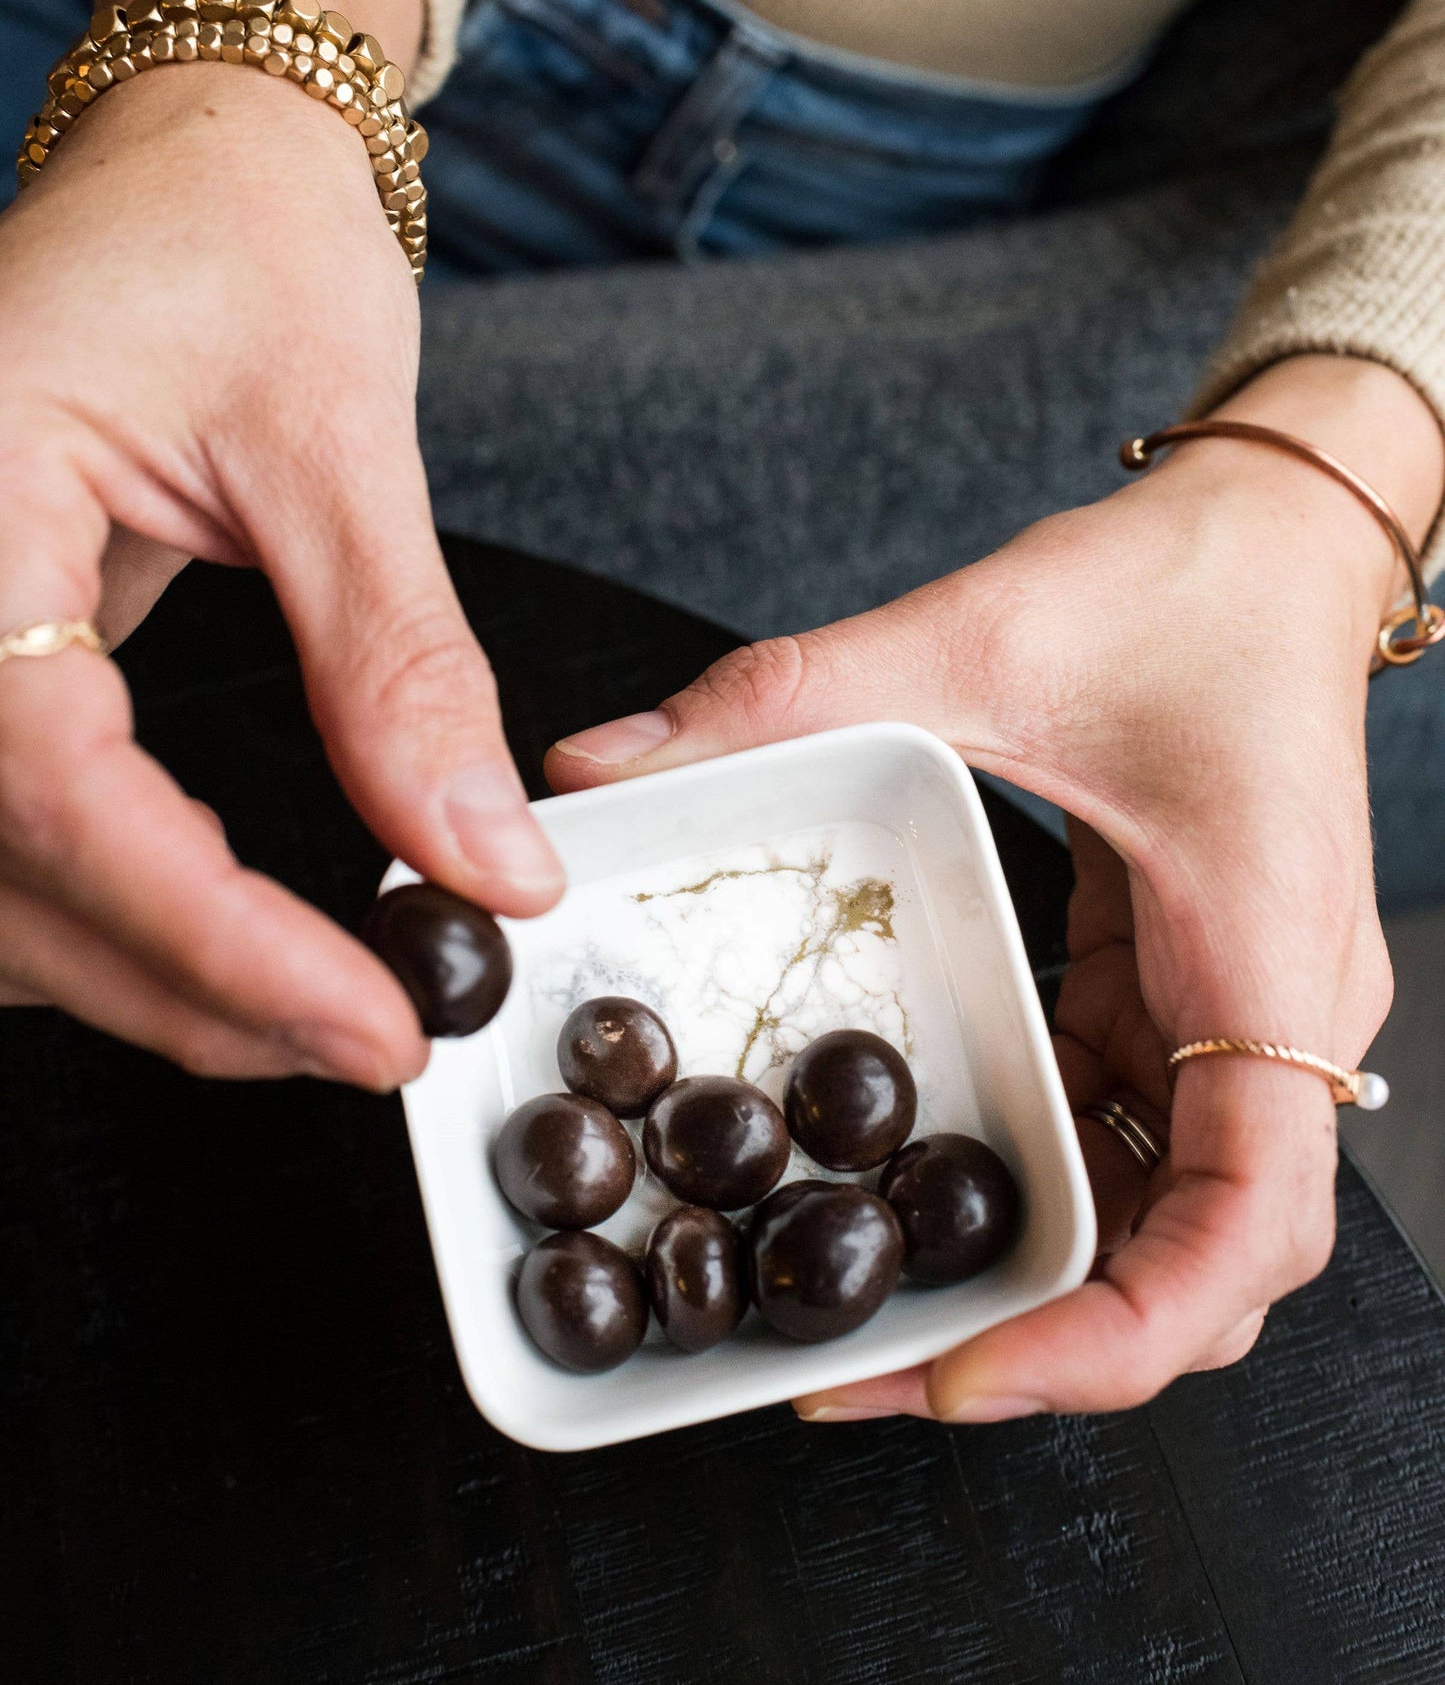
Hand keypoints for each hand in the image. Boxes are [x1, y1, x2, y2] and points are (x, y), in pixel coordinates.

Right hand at [0, 55, 560, 1088]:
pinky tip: (230, 942)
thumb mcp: (332, 440)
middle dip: (191, 987)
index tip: (365, 1017)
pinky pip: (16, 828)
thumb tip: (482, 862)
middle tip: (370, 1038)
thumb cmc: (242, 235)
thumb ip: (398, 666)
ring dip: (149, 974)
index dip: (207, 933)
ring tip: (323, 1009)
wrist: (195, 154)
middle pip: (5, 871)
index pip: (48, 784)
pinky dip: (117, 910)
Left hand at [546, 356, 1439, 1418]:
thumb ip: (786, 699)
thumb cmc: (1188, 584)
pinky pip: (1130, 1123)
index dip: (1110, 1340)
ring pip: (1167, 1214)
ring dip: (1041, 1276)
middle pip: (1204, 1268)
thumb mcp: (978, 635)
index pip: (1244, 1229)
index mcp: (1267, 965)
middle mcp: (1278, 1020)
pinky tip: (920, 1169)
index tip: (962, 1372)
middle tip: (867, 1368)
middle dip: (1048, 1345)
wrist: (1280, 531)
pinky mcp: (1194, 987)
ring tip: (874, 1300)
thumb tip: (599, 769)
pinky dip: (1041, 1177)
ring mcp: (1240, 1014)